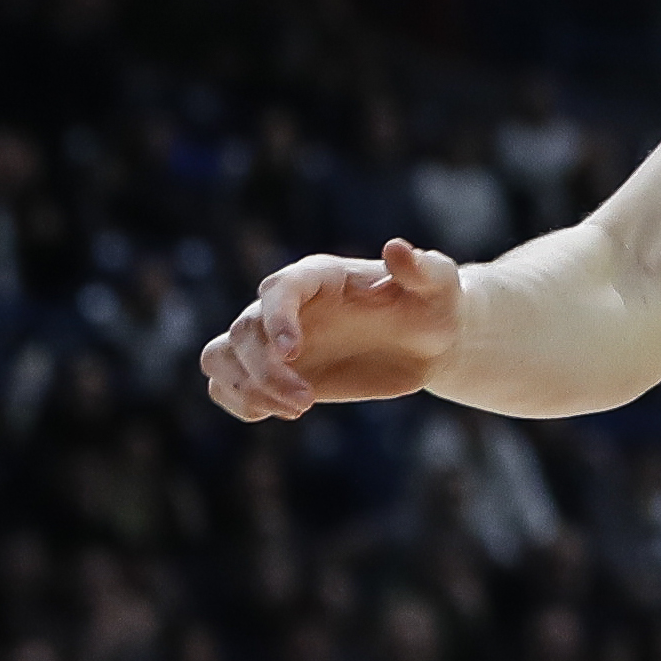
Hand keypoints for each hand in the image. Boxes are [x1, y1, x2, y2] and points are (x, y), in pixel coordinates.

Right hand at [200, 238, 460, 421]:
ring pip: (220, 357)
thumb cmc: (434, 304)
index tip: (293, 354)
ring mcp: (273, 339)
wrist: (428, 341)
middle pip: (242, 332)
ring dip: (243, 388)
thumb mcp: (440, 284)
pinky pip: (225, 385)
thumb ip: (422, 268)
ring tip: (294, 408)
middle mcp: (286, 305)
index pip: (278, 291)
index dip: (276, 320)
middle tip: (306, 402)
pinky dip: (239, 402)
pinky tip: (277, 412)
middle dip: (264, 371)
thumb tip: (397, 248)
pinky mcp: (271, 372)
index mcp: (318, 275)